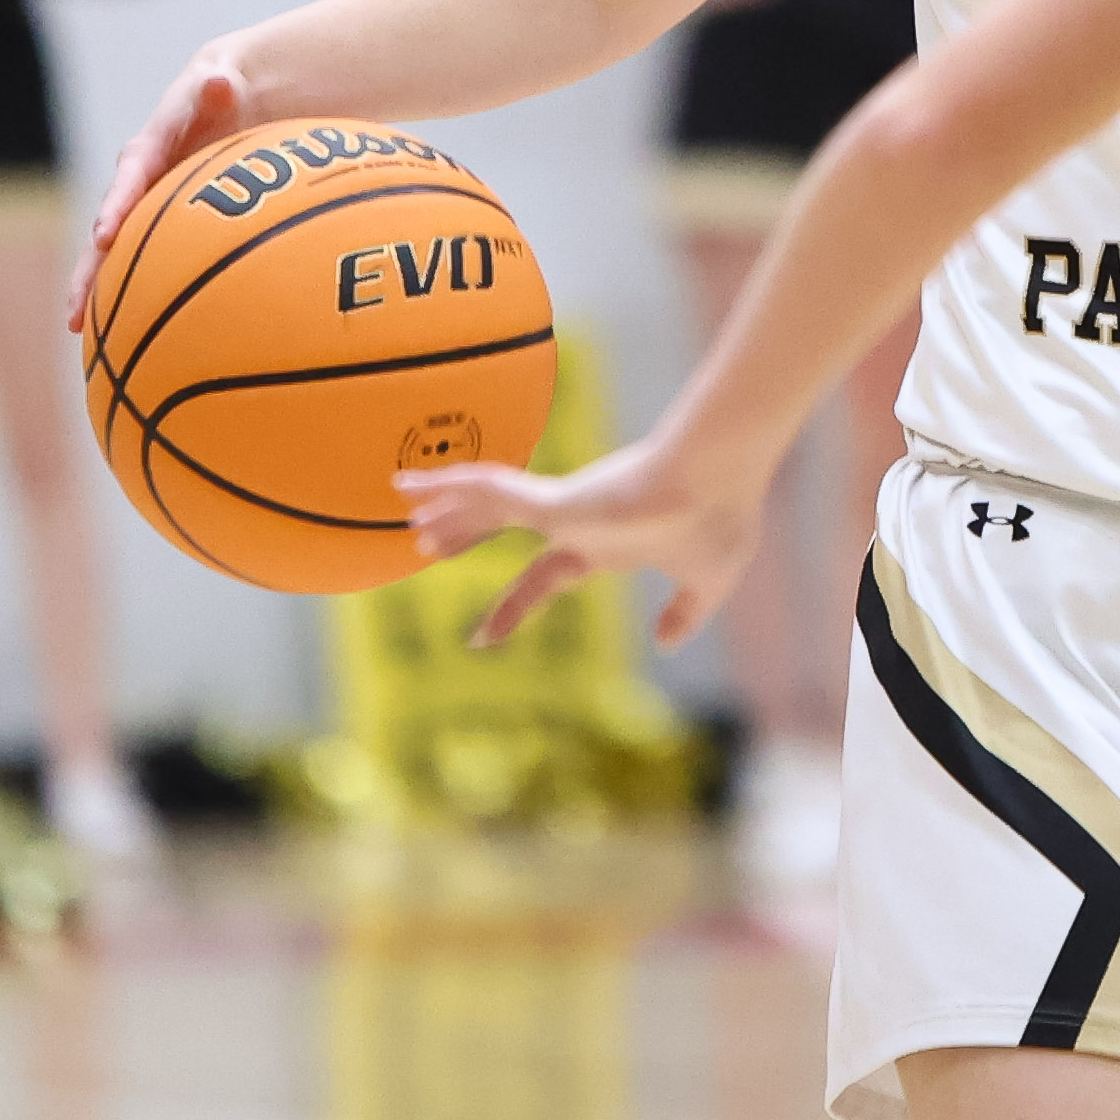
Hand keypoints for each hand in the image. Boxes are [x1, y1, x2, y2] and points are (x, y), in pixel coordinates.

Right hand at [68, 49, 258, 329]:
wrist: (218, 98)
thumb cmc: (222, 94)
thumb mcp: (221, 86)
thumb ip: (216, 89)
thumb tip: (219, 83)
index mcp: (149, 151)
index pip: (129, 179)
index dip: (117, 206)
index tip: (105, 235)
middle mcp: (136, 183)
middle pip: (106, 231)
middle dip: (90, 269)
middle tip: (76, 308)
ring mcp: (142, 205)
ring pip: (114, 254)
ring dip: (97, 289)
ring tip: (77, 331)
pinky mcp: (157, 220)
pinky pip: (140, 258)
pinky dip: (131, 289)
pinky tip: (124, 328)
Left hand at [398, 432, 763, 649]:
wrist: (719, 477)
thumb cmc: (719, 519)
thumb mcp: (708, 580)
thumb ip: (686, 613)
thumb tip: (666, 642)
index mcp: (606, 546)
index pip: (547, 577)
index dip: (515, 606)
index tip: (484, 637)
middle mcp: (576, 524)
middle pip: (504, 528)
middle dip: (466, 537)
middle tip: (425, 547)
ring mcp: (562, 508)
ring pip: (488, 504)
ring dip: (445, 505)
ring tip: (400, 502)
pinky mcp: (555, 498)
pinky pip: (489, 488)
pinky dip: (448, 484)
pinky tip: (413, 484)